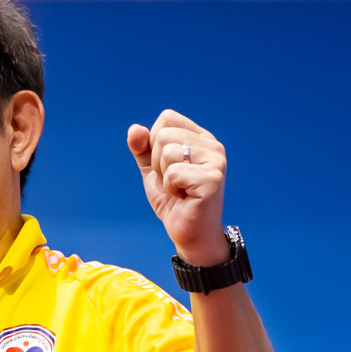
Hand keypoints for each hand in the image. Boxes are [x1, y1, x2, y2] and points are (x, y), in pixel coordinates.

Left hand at [127, 110, 227, 265]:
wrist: (189, 233)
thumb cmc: (174, 201)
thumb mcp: (152, 170)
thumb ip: (142, 148)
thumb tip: (134, 129)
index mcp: (200, 138)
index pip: (167, 118)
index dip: (154, 143)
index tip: (166, 166)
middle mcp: (212, 145)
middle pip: (163, 134)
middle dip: (157, 163)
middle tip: (174, 182)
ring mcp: (215, 161)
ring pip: (167, 152)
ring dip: (164, 177)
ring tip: (179, 190)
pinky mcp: (212, 179)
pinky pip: (173, 173)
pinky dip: (170, 189)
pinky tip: (184, 198)